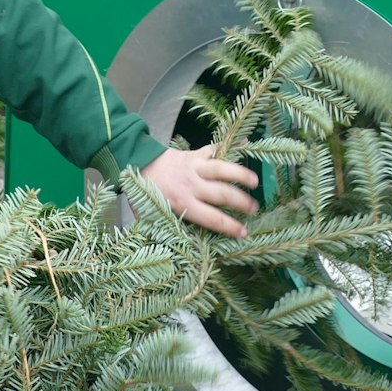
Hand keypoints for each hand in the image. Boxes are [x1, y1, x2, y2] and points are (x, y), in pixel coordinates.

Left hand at [139, 146, 259, 237]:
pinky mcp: (195, 153)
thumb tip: (181, 248)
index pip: (212, 218)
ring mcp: (194, 167)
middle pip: (222, 194)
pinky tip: (246, 143)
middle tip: (255, 209)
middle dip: (241, 202)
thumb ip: (168, 228)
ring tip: (255, 181)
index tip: (243, 232)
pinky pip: (215, 150)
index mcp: (182, 203)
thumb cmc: (146, 194)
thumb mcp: (152, 215)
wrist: (136, 162)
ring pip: (222, 168)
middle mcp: (191, 185)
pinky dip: (230, 145)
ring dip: (240, 174)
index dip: (229, 226)